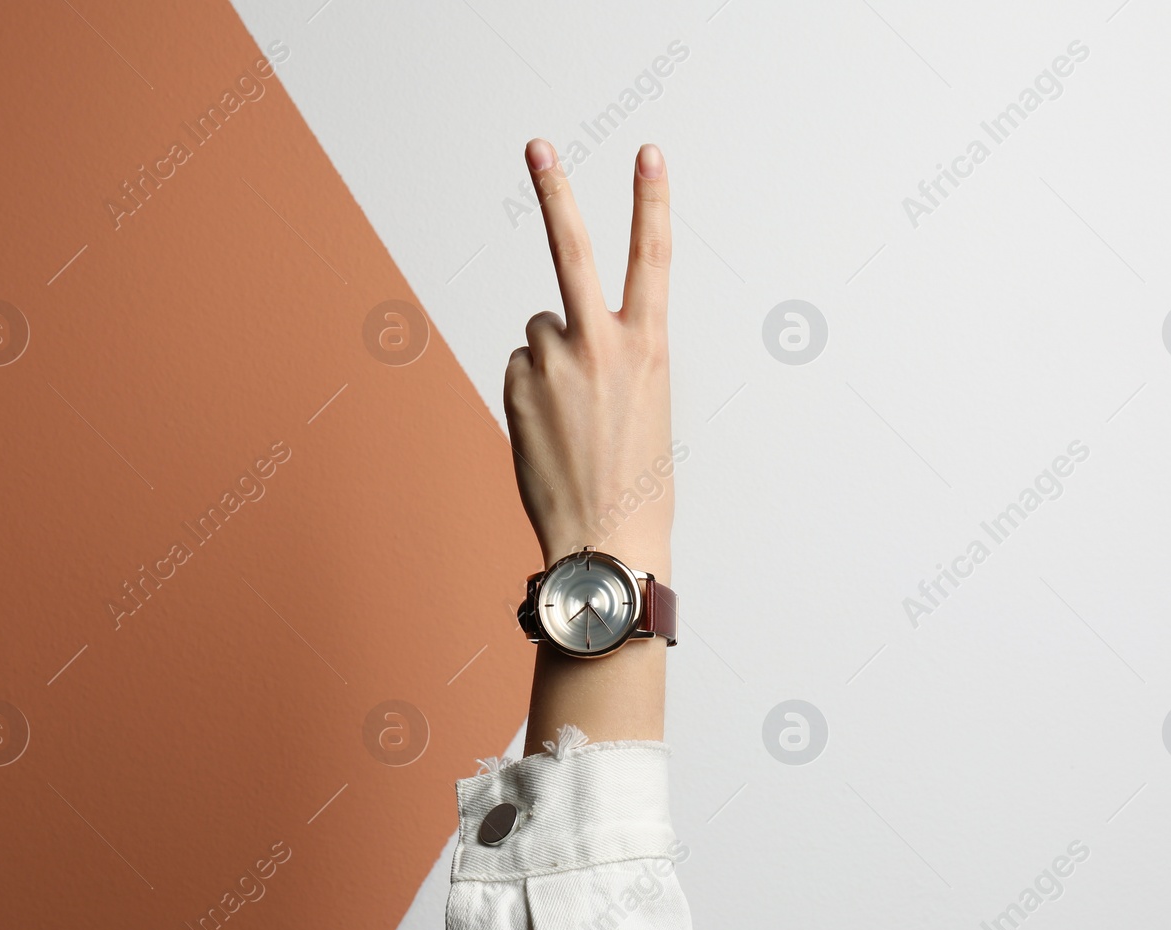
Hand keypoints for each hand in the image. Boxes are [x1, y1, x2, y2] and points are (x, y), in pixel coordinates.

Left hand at [504, 139, 673, 582]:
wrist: (604, 541)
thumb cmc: (637, 484)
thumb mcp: (648, 407)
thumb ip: (615, 359)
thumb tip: (556, 340)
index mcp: (649, 349)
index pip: (653, 258)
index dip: (651, 201)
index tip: (647, 154)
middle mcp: (599, 345)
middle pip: (572, 250)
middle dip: (554, 192)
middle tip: (537, 147)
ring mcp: (552, 365)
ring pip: (539, 331)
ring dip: (549, 360)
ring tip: (571, 417)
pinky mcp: (517, 387)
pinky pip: (521, 367)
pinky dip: (531, 390)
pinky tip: (550, 431)